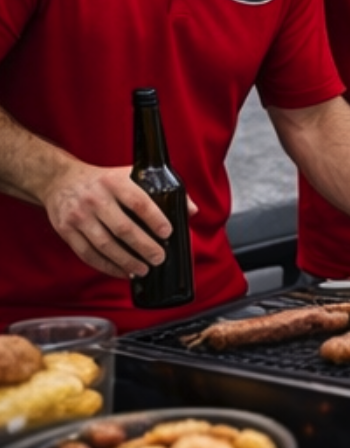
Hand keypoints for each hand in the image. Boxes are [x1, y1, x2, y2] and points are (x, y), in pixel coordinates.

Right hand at [43, 163, 174, 278]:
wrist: (60, 180)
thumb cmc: (104, 181)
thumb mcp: (131, 175)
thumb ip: (161, 190)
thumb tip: (191, 211)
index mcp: (115, 182)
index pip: (138, 202)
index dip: (155, 219)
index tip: (168, 233)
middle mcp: (96, 199)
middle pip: (123, 227)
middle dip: (144, 246)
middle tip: (159, 257)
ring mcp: (79, 216)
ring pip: (105, 245)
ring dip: (126, 261)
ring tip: (144, 269)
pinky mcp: (66, 231)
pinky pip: (88, 254)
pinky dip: (107, 266)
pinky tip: (122, 272)